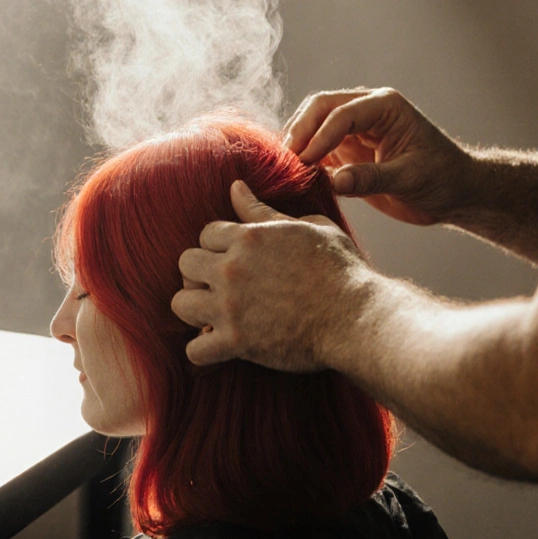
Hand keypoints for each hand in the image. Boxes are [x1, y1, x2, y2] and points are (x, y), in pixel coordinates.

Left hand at [171, 180, 377, 368]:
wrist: (358, 315)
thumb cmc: (340, 269)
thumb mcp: (307, 227)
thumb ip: (264, 211)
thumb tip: (235, 187)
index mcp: (249, 237)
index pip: (205, 234)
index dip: (218, 248)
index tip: (235, 262)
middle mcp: (232, 268)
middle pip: (185, 263)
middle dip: (200, 275)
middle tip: (220, 288)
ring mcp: (231, 306)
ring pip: (179, 303)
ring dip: (195, 310)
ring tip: (214, 316)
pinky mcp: (237, 342)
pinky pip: (194, 349)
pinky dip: (203, 351)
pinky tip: (220, 348)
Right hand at [283, 87, 471, 225]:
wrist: (455, 193)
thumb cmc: (442, 179)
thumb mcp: (410, 179)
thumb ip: (371, 179)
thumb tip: (335, 181)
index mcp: (386, 106)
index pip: (342, 113)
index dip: (320, 136)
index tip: (305, 162)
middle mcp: (367, 110)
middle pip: (320, 107)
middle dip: (300, 131)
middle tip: (286, 160)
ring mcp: (355, 129)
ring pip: (314, 123)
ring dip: (298, 142)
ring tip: (285, 168)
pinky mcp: (348, 150)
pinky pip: (318, 147)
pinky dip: (304, 158)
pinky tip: (293, 175)